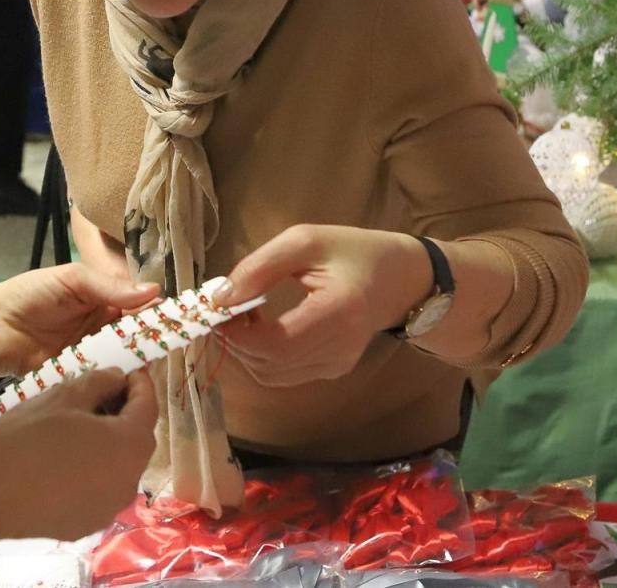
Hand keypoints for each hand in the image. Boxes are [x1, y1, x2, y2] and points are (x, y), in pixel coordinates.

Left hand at [0, 265, 159, 380]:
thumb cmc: (28, 295)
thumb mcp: (70, 280)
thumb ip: (108, 287)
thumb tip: (154, 290)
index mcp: (104, 298)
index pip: (140, 304)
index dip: (159, 312)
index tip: (180, 320)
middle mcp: (104, 327)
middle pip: (137, 336)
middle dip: (151, 341)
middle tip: (165, 347)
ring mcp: (94, 354)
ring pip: (124, 360)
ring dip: (134, 363)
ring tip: (147, 367)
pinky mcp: (82, 377)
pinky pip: (104, 380)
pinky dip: (114, 382)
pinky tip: (126, 385)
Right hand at [0, 368, 157, 541]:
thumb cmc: (26, 439)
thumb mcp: (63, 397)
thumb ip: (100, 382)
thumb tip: (118, 378)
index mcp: (130, 446)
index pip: (148, 406)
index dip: (140, 384)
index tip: (128, 369)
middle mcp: (130, 482)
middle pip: (136, 439)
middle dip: (124, 413)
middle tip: (100, 394)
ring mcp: (110, 508)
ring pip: (118, 466)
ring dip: (107, 443)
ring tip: (78, 427)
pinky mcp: (88, 524)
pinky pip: (99, 489)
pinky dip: (92, 470)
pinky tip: (65, 461)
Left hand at [213, 225, 433, 387]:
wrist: (400, 278)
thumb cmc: (351, 251)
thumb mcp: (304, 241)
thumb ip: (260, 267)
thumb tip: (220, 298)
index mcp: (339, 311)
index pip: (276, 344)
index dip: (238, 334)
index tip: (217, 309)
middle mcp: (342, 348)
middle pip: (270, 365)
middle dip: (236, 341)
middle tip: (225, 307)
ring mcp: (339, 365)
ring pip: (272, 375)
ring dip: (246, 349)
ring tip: (245, 313)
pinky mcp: (334, 370)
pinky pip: (284, 374)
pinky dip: (263, 355)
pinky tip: (264, 326)